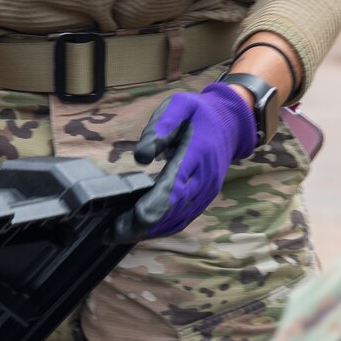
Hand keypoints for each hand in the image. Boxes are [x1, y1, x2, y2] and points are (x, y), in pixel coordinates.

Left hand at [119, 82, 256, 239]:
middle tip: (112, 233)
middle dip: (142, 225)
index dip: (152, 206)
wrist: (229, 124)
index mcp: (197, 154)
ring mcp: (206, 192)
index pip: (175, 187)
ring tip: (119, 235)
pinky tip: (141, 232)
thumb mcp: (179, 105)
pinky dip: (162, 229)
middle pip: (173, 210)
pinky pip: (183, 220)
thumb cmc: (197, 114)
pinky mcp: (204, 199)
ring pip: (178, 220)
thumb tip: (142, 156)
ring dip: (150, 232)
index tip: (128, 217)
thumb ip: (161, 126)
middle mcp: (204, 178)